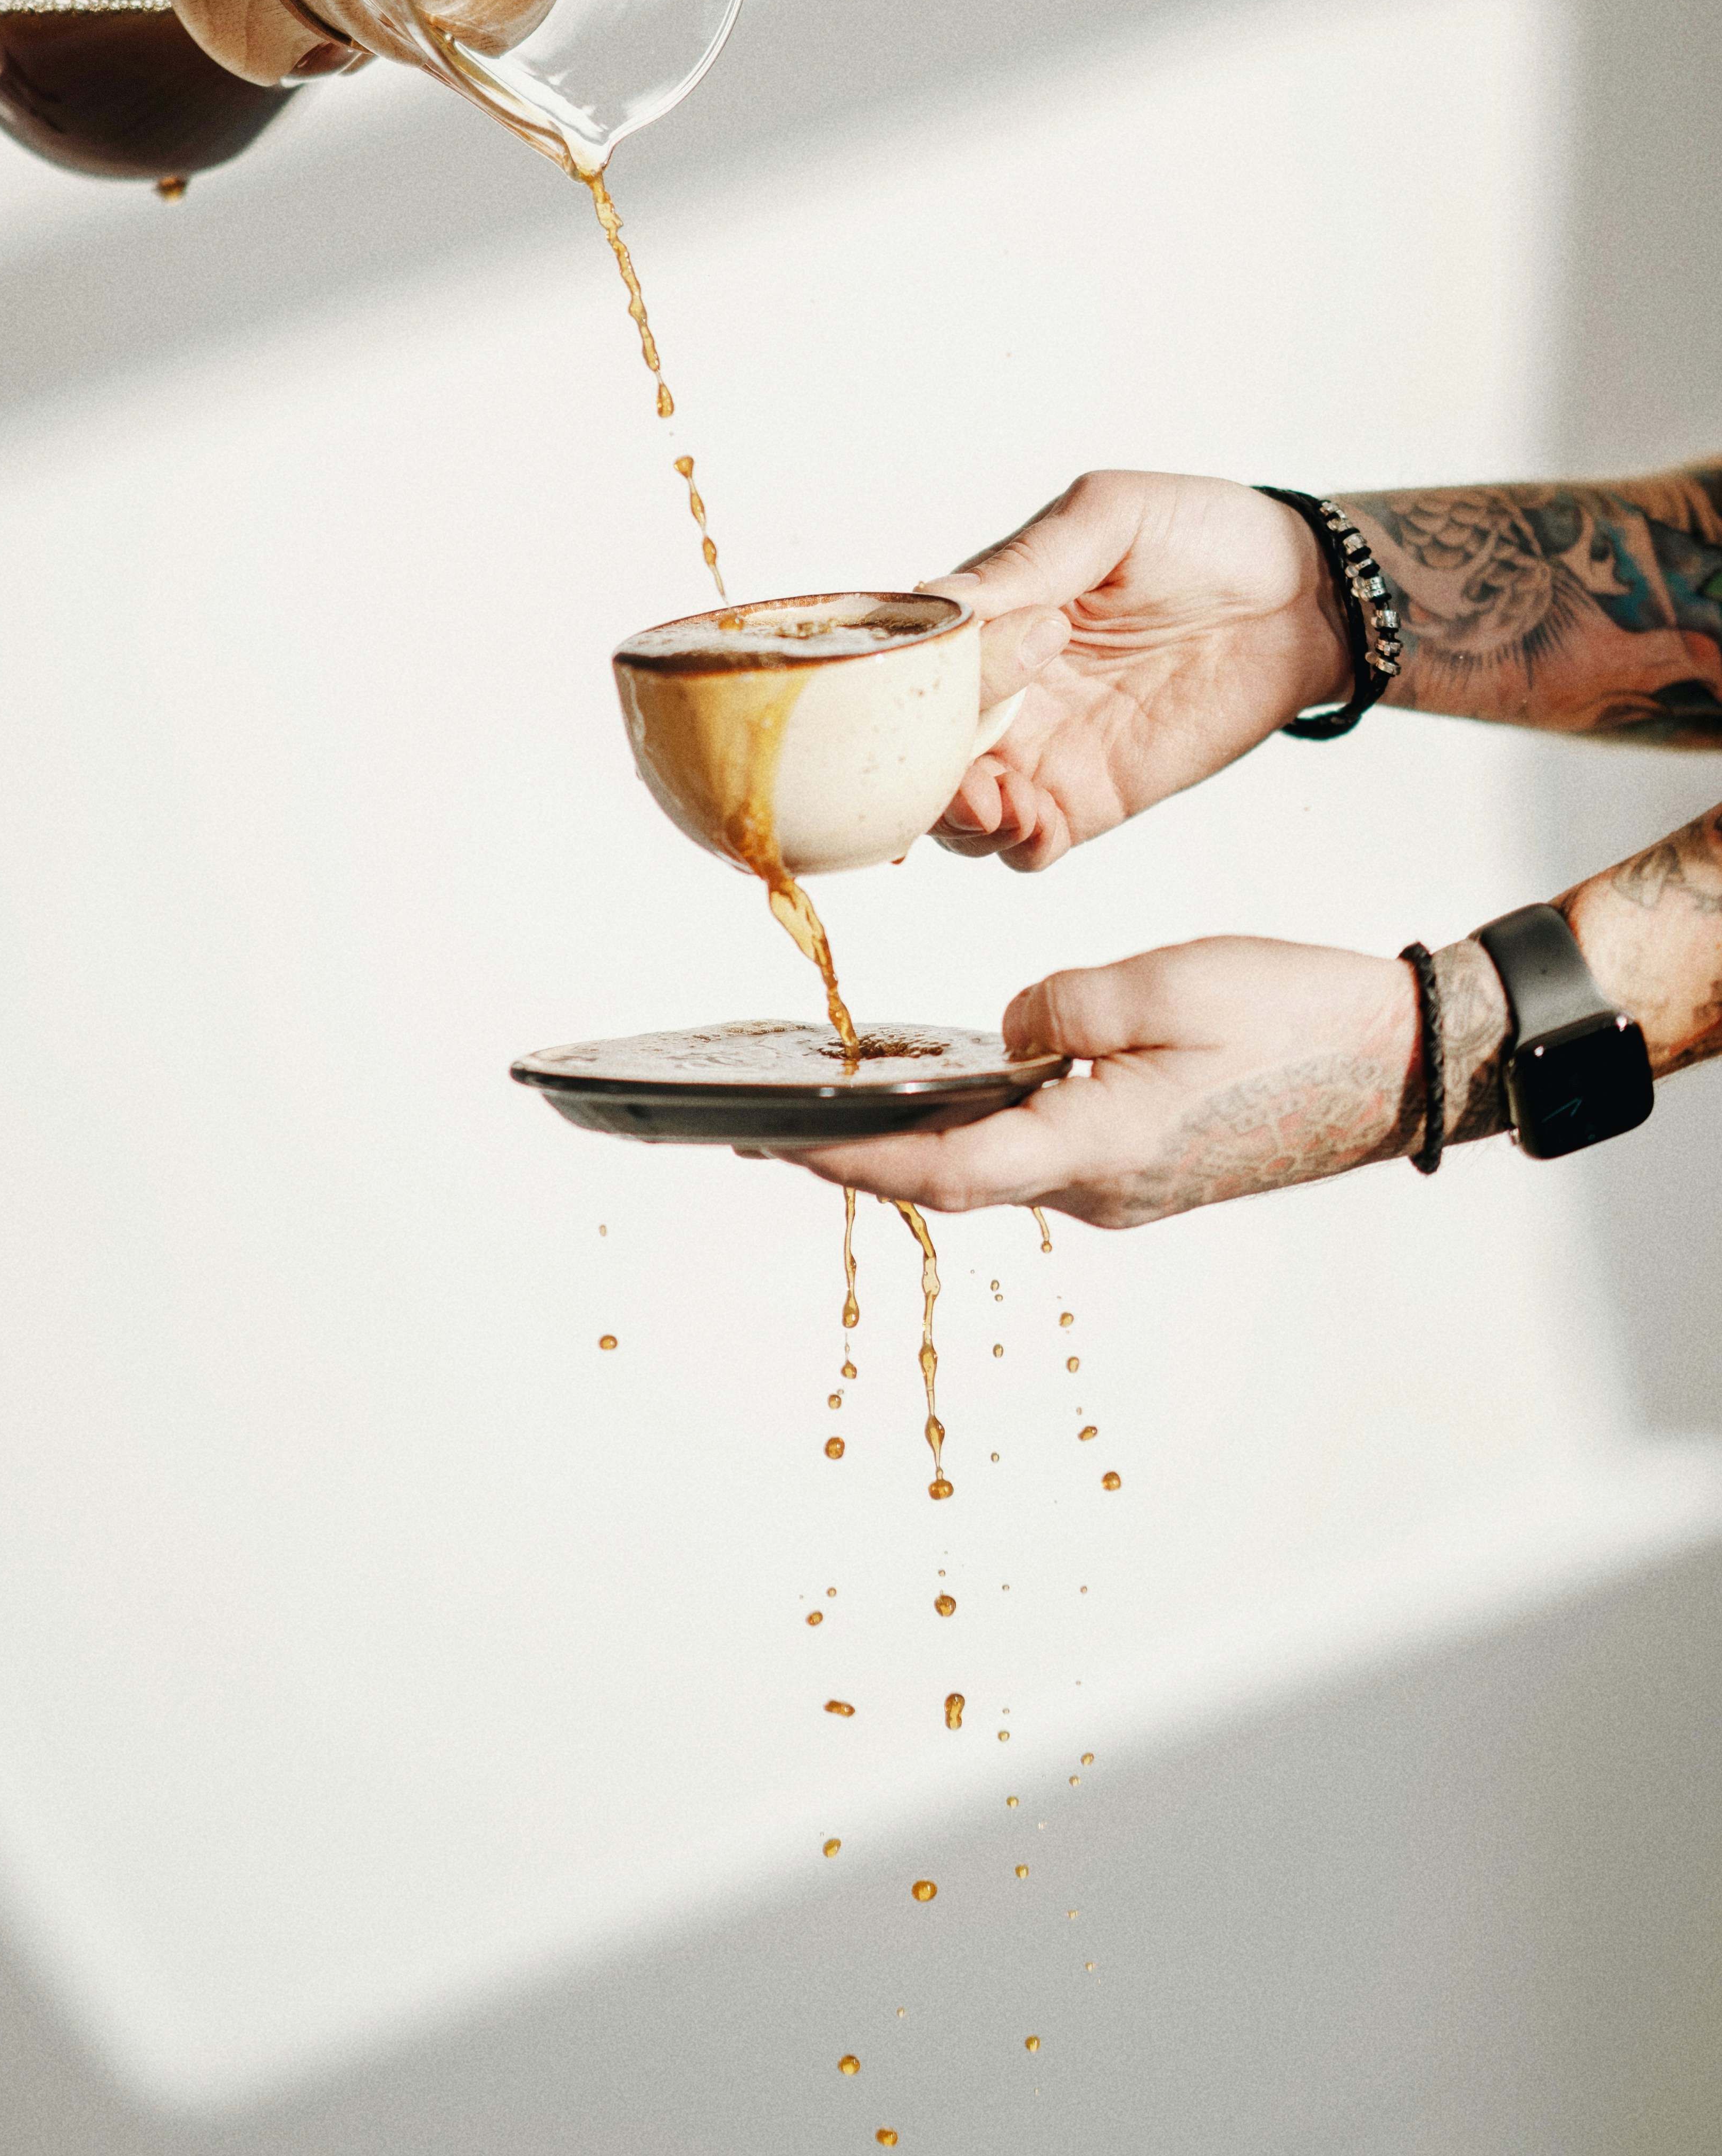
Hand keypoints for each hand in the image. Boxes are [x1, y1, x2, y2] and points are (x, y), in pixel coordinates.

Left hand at [780, 936, 1421, 1226]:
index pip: (938, 1171)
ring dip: (920, 1141)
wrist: (1403, 1064)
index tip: (768, 1144)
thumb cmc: (1295, 1019)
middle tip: (770, 1127)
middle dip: (859, 1157)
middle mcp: (1103, 1187)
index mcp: (1097, 1149)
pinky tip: (958, 1088)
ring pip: (1001, 1162)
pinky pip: (1047, 1147)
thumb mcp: (1163, 984)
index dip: (846, 1162)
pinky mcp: (1151, 1164)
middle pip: (955, 1176)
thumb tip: (1011, 1032)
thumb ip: (1062, 1006)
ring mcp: (1129, 1184)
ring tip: (841, 1106)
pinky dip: (987, 1123)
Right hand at [923, 470, 1351, 868]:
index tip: (960, 678)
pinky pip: (1028, 845)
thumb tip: (943, 596)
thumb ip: (1031, 559)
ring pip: (958, 809)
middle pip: (920, 749)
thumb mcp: (1114, 518)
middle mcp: (1004, 688)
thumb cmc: (1207, 534)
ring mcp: (1044, 747)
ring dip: (956, 818)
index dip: (916, 682)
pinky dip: (1013, 845)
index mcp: (993, 615)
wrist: (1304, 595)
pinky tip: (1034, 821)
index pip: (918, 662)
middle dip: (921, 770)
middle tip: (965, 766)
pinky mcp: (1091, 796)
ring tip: (999, 803)